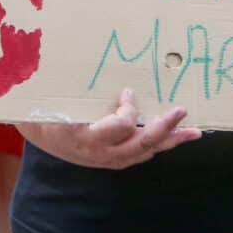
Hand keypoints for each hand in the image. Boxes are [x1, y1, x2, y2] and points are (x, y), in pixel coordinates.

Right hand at [17, 87, 200, 169]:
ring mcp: (105, 160)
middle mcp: (97, 152)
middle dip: (164, 127)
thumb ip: (82, 90)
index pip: (119, 126)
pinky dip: (158, 145)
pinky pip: (140, 155)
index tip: (128, 91)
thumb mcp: (58, 100)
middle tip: (182, 111)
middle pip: (139, 143)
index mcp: (84, 135)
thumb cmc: (50, 109)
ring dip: (170, 140)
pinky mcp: (111, 162)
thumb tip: (105, 70)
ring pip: (144, 151)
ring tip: (193, 132)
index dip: (129, 109)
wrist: (39, 134)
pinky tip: (174, 137)